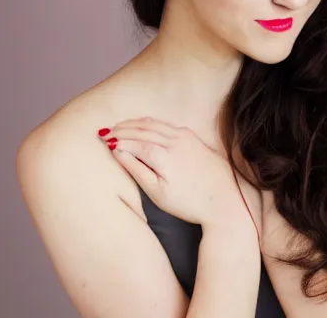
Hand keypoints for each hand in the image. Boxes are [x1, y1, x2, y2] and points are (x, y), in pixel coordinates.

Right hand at [98, 117, 260, 232]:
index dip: (117, 140)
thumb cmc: (189, 202)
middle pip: (142, 129)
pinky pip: (166, 124)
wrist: (224, 199)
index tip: (103, 139)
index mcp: (163, 155)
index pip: (133, 142)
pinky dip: (150, 123)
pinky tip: (143, 126)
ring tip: (119, 126)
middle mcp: (174, 140)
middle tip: (105, 131)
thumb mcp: (158, 192)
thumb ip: (137, 170)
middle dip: (122, 129)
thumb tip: (118, 152)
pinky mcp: (193, 137)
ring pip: (154, 124)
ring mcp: (185, 136)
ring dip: (135, 123)